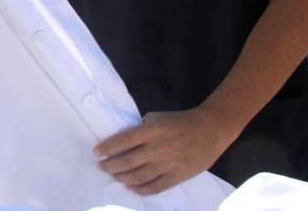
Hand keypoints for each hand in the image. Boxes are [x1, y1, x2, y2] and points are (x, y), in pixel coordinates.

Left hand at [95, 107, 237, 195]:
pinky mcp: (177, 176)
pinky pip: (155, 187)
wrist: (210, 129)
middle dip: (110, 166)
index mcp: (150, 131)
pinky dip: (141, 190)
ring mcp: (168, 164)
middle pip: (127, 162)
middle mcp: (157, 149)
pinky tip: (131, 188)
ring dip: (122, 178)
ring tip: (114, 176)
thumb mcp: (157, 117)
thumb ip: (141, 129)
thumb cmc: (180, 121)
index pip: (122, 141)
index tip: (97, 152)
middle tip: (102, 166)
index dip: (107, 148)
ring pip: (138, 177)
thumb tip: (124, 141)